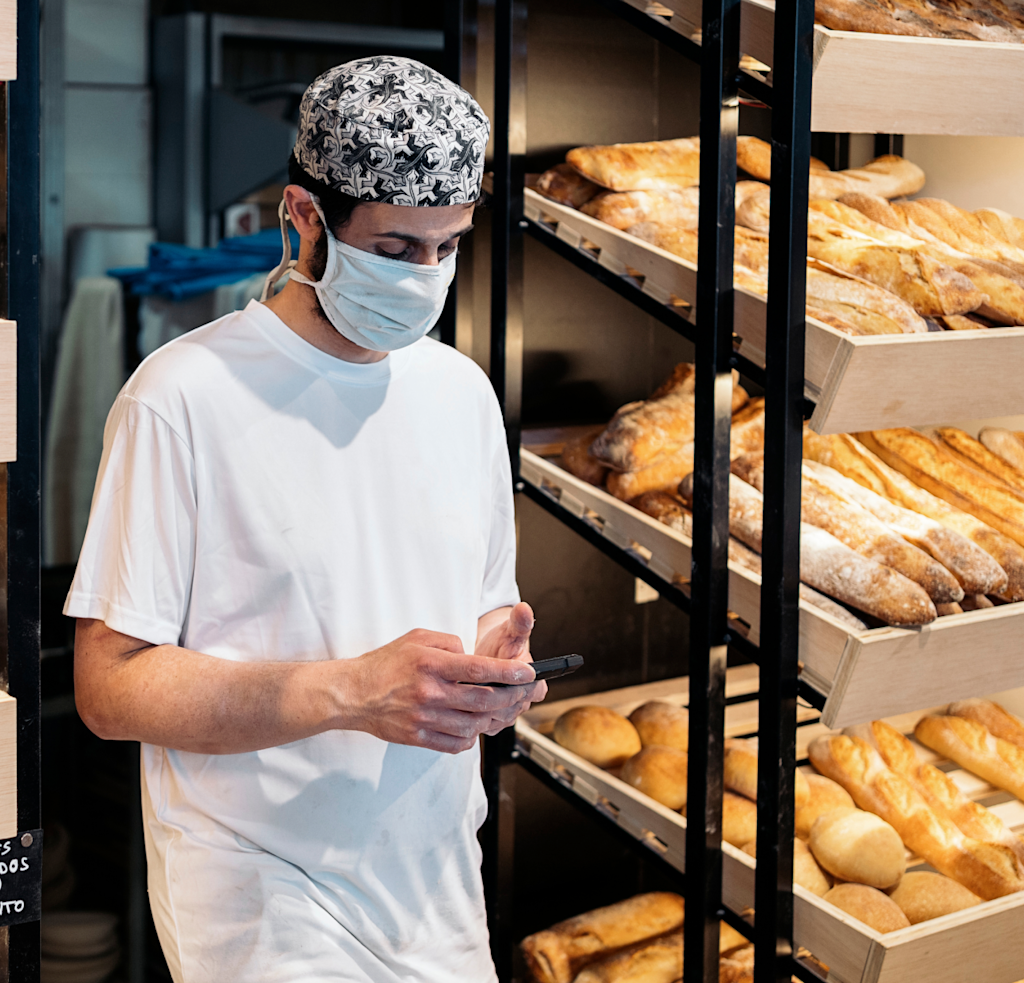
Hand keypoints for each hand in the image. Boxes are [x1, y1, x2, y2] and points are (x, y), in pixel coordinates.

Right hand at [343, 628, 536, 753]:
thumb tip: (472, 656)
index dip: (509, 672)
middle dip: (511, 697)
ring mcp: (424, 718)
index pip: (479, 669)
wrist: (353, 694)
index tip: (528, 673)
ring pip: (473, 724)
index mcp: (431, 665)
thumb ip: (449, 643)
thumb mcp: (417, 639)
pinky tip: (472, 726)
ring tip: (501, 709)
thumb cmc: (386, 663)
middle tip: (523, 693)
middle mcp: (430, 693)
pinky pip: (455, 744)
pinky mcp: (418, 737)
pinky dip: (471, 737)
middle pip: (483, 700)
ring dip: (493, 718)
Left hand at [475, 602, 547, 735]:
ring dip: (479, 708)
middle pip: (511, 708)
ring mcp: (505, 714)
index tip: (501, 677)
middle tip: (472, 685)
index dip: (519, 686)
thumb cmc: (501, 644)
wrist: (487, 656)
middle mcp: (521, 701)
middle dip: (491, 698)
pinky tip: (458, 704)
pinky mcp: (489, 722)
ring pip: (494, 719)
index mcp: (534, 682)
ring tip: (462, 693)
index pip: (535, 691)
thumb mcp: (510, 632)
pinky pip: (481, 725)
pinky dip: (470, 716)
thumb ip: (519, 623)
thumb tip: (524, 610)